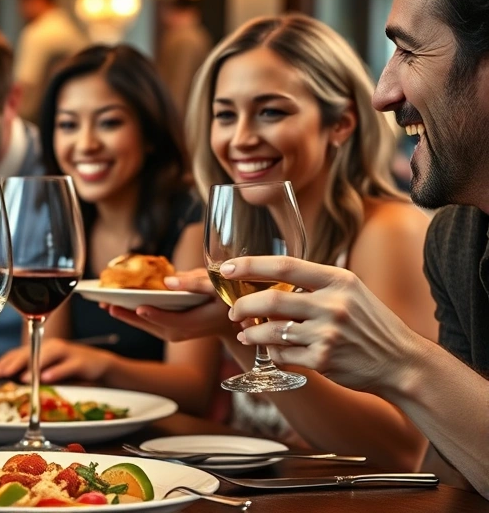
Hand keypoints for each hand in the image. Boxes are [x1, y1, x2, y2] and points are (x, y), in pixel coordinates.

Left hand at [0, 338, 113, 383]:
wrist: (100, 365)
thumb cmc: (70, 367)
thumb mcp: (49, 369)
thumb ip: (32, 371)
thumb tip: (10, 378)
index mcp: (41, 347)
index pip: (19, 352)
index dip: (5, 361)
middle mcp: (51, 346)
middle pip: (30, 351)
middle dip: (13, 363)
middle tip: (0, 374)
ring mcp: (66, 352)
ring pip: (47, 355)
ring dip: (33, 366)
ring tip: (20, 377)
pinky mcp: (80, 361)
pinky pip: (67, 366)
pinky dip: (56, 372)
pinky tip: (46, 379)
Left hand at [105, 269, 235, 341]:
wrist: (228, 319)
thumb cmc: (224, 298)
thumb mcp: (216, 286)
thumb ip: (194, 283)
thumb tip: (168, 281)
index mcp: (193, 322)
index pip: (170, 321)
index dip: (154, 315)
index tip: (139, 307)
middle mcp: (179, 331)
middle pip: (150, 325)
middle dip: (128, 315)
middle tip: (107, 305)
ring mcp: (172, 333)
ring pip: (145, 325)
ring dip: (125, 315)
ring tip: (104, 304)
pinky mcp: (167, 329)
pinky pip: (146, 322)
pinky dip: (132, 314)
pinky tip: (117, 305)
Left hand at [222, 256, 425, 391]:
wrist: (402, 362)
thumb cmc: (370, 324)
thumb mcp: (350, 292)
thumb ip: (313, 285)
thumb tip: (265, 281)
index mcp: (338, 280)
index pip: (284, 266)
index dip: (249, 265)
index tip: (226, 268)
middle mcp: (333, 305)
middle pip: (270, 302)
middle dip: (242, 306)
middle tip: (233, 311)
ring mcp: (327, 334)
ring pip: (271, 331)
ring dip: (251, 333)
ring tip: (245, 333)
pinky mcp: (323, 360)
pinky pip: (282, 354)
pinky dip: (272, 351)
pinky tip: (273, 349)